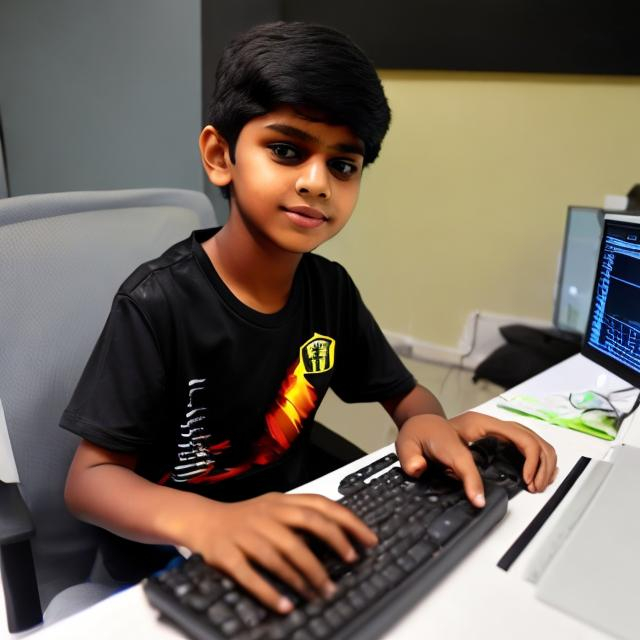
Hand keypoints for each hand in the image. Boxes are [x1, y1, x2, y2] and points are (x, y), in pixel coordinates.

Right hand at [185, 492, 376, 613]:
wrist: (203, 520)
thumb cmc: (246, 518)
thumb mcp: (275, 509)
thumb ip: (302, 518)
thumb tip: (340, 536)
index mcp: (281, 502)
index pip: (320, 505)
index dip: (347, 522)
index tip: (367, 541)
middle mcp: (266, 514)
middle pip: (306, 523)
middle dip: (333, 543)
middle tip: (351, 562)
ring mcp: (246, 533)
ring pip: (281, 553)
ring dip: (306, 575)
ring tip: (323, 593)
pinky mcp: (227, 555)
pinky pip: (250, 575)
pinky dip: (269, 592)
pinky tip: (286, 606)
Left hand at [395, 412, 557, 507]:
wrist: (424, 423)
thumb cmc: (420, 433)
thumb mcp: (408, 444)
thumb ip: (411, 457)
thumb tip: (419, 469)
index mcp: (469, 426)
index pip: (487, 450)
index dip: (478, 479)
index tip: (481, 501)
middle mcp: (489, 423)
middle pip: (526, 437)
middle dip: (536, 463)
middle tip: (532, 487)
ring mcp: (498, 428)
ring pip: (534, 438)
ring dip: (544, 461)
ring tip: (537, 485)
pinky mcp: (502, 436)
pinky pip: (531, 442)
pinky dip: (541, 458)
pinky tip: (537, 476)